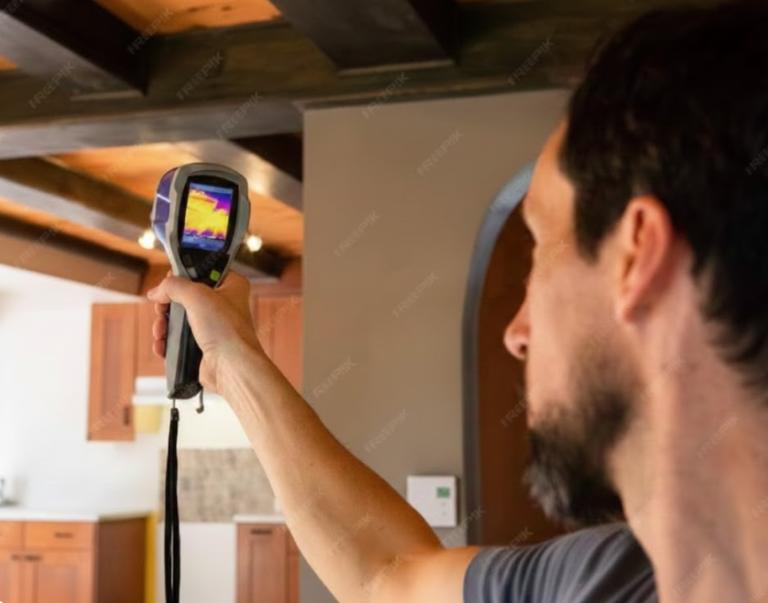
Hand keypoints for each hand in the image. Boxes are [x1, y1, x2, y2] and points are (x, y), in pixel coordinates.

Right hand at [147, 271, 262, 393]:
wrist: (232, 366)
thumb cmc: (226, 329)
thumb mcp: (197, 295)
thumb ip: (174, 286)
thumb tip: (156, 291)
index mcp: (230, 285)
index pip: (202, 271)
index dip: (183, 275)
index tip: (168, 280)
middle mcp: (223, 304)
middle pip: (185, 296)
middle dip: (167, 305)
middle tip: (161, 310)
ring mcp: (213, 325)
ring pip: (179, 318)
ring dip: (164, 325)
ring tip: (160, 332)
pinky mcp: (203, 344)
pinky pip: (179, 338)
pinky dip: (167, 341)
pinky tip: (161, 345)